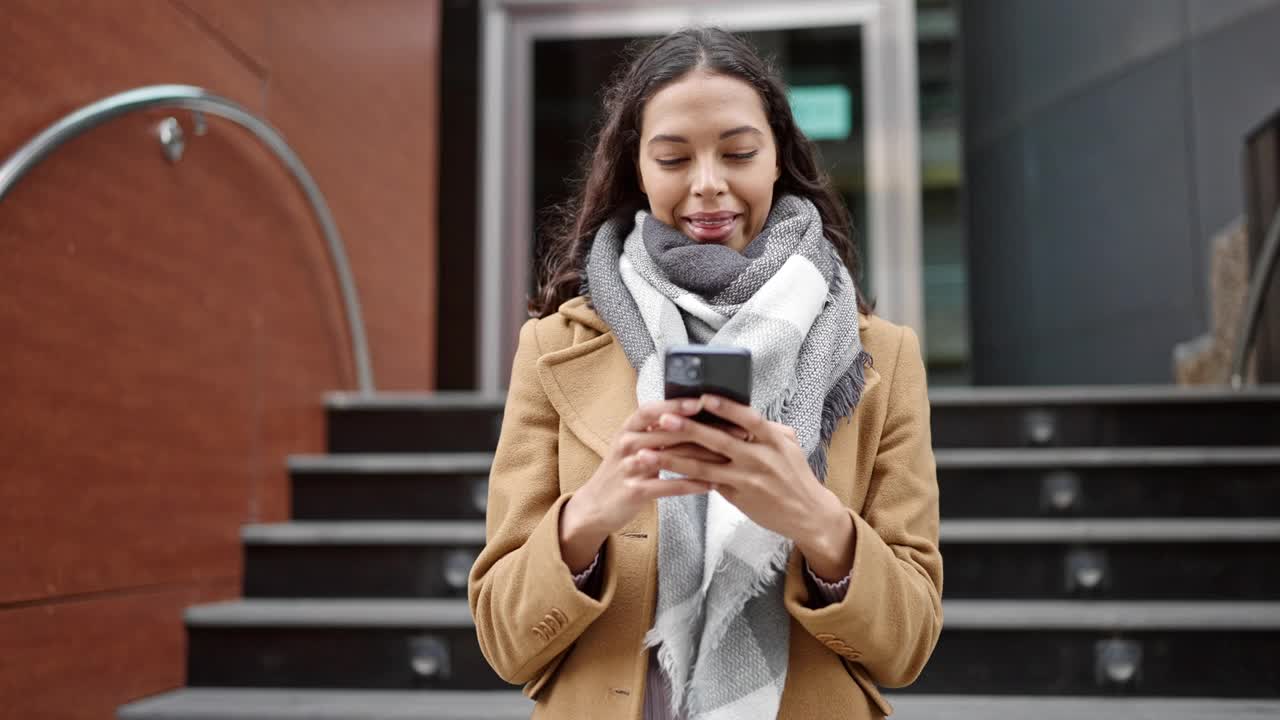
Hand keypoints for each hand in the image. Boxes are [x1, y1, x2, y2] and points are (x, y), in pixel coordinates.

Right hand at [559, 398, 713, 571]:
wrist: (595, 506)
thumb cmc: (622, 472)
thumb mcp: (633, 445)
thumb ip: (656, 430)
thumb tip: (690, 415)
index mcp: (628, 429)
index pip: (652, 410)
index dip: (676, 405)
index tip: (703, 401)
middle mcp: (627, 445)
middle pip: (667, 432)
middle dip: (703, 431)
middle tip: (733, 430)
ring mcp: (630, 468)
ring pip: (672, 458)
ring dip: (704, 457)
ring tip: (730, 456)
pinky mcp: (635, 491)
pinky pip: (669, 486)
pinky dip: (692, 484)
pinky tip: (712, 484)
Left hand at [650, 395, 855, 578]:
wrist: (808, 514)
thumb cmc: (795, 476)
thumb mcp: (789, 446)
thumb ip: (767, 428)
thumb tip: (741, 412)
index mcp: (773, 439)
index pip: (747, 418)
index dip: (725, 407)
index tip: (702, 397)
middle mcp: (759, 458)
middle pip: (719, 440)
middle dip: (688, 428)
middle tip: (663, 418)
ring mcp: (747, 479)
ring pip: (705, 466)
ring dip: (674, 458)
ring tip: (649, 452)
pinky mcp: (738, 497)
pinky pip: (706, 483)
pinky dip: (684, 477)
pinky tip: (665, 471)